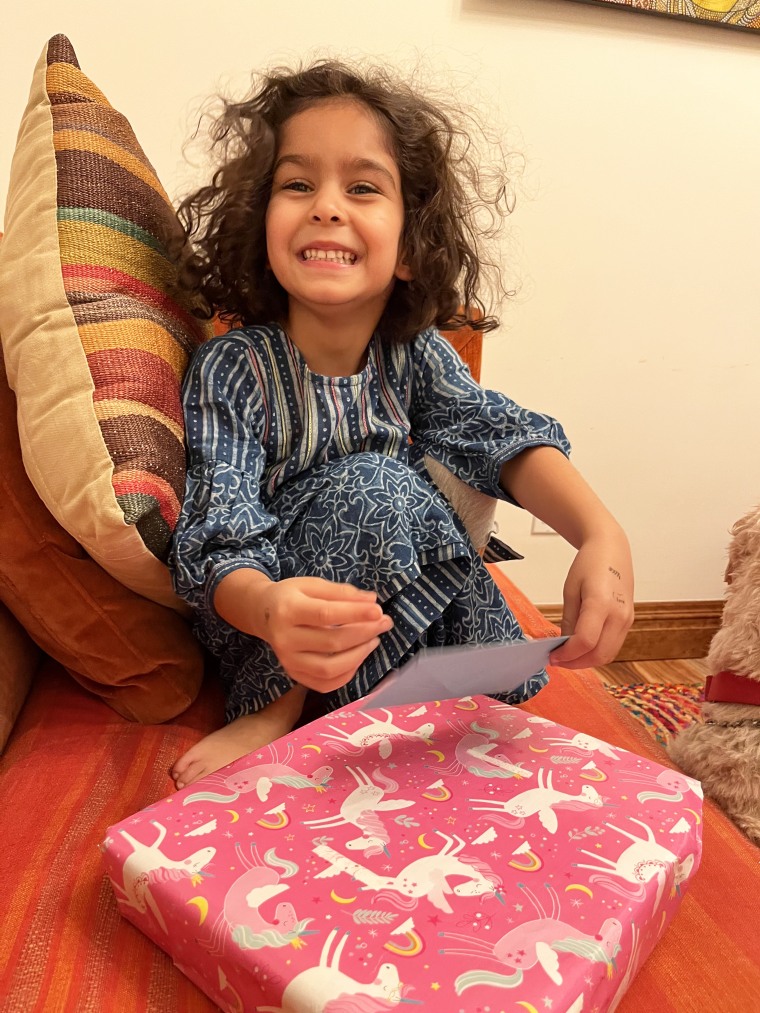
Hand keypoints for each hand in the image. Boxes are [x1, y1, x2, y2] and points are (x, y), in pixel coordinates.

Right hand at [249, 576, 393, 692]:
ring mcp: (288, 661)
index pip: (326, 614)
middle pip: (332, 642)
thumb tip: (371, 601)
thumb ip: (340, 592)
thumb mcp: (311, 585)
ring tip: (374, 640)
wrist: (262, 613)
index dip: (355, 614)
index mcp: (288, 610)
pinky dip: (347, 674)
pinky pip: (324, 684)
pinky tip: (358, 657)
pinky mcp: (294, 674)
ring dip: (359, 656)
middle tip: (384, 622)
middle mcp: (284, 639)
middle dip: (364, 633)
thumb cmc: (291, 596)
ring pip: (329, 668)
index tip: (378, 610)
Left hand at [549, 531, 633, 669]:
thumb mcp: (570, 590)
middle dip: (576, 663)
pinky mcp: (629, 621)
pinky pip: (613, 645)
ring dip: (587, 661)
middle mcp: (619, 614)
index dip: (567, 655)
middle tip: (557, 660)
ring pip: (608, 654)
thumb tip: (565, 644)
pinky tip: (581, 648)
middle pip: (599, 654)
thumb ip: (569, 620)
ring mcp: (627, 619)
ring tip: (567, 656)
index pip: (585, 641)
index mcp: (601, 603)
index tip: (552, 656)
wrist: (612, 550)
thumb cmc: (589, 564)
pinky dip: (597, 652)